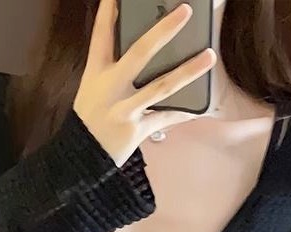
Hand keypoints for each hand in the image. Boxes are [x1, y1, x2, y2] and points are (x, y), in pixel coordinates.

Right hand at [74, 0, 216, 166]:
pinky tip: (201, 106)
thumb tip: (146, 44)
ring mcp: (125, 109)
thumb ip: (112, 64)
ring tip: (209, 56)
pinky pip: (165, 118)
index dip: (110, 11)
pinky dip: (183, 112)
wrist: (82, 158)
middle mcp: (111, 87)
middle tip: (185, 11)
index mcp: (96, 72)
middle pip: (139, 53)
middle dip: (163, 31)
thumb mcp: (92, 87)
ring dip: (188, 71)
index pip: (102, 34)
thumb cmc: (90, 118)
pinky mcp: (136, 130)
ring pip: (161, 86)